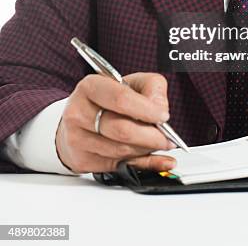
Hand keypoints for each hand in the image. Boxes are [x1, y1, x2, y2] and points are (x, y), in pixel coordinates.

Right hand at [55, 72, 176, 173]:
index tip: (164, 116)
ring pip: (121, 151)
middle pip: (122, 130)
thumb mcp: (131, 82)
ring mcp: (77, 139)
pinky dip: (143, 164)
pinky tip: (157, 159)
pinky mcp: (82, 160)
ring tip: (157, 143)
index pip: (121, 99)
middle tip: (167, 138)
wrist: (80, 120)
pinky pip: (120, 167)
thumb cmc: (108, 100)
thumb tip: (160, 109)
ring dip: (146, 149)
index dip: (147, 109)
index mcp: (90, 87)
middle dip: (151, 136)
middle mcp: (79, 112)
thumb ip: (152, 87)